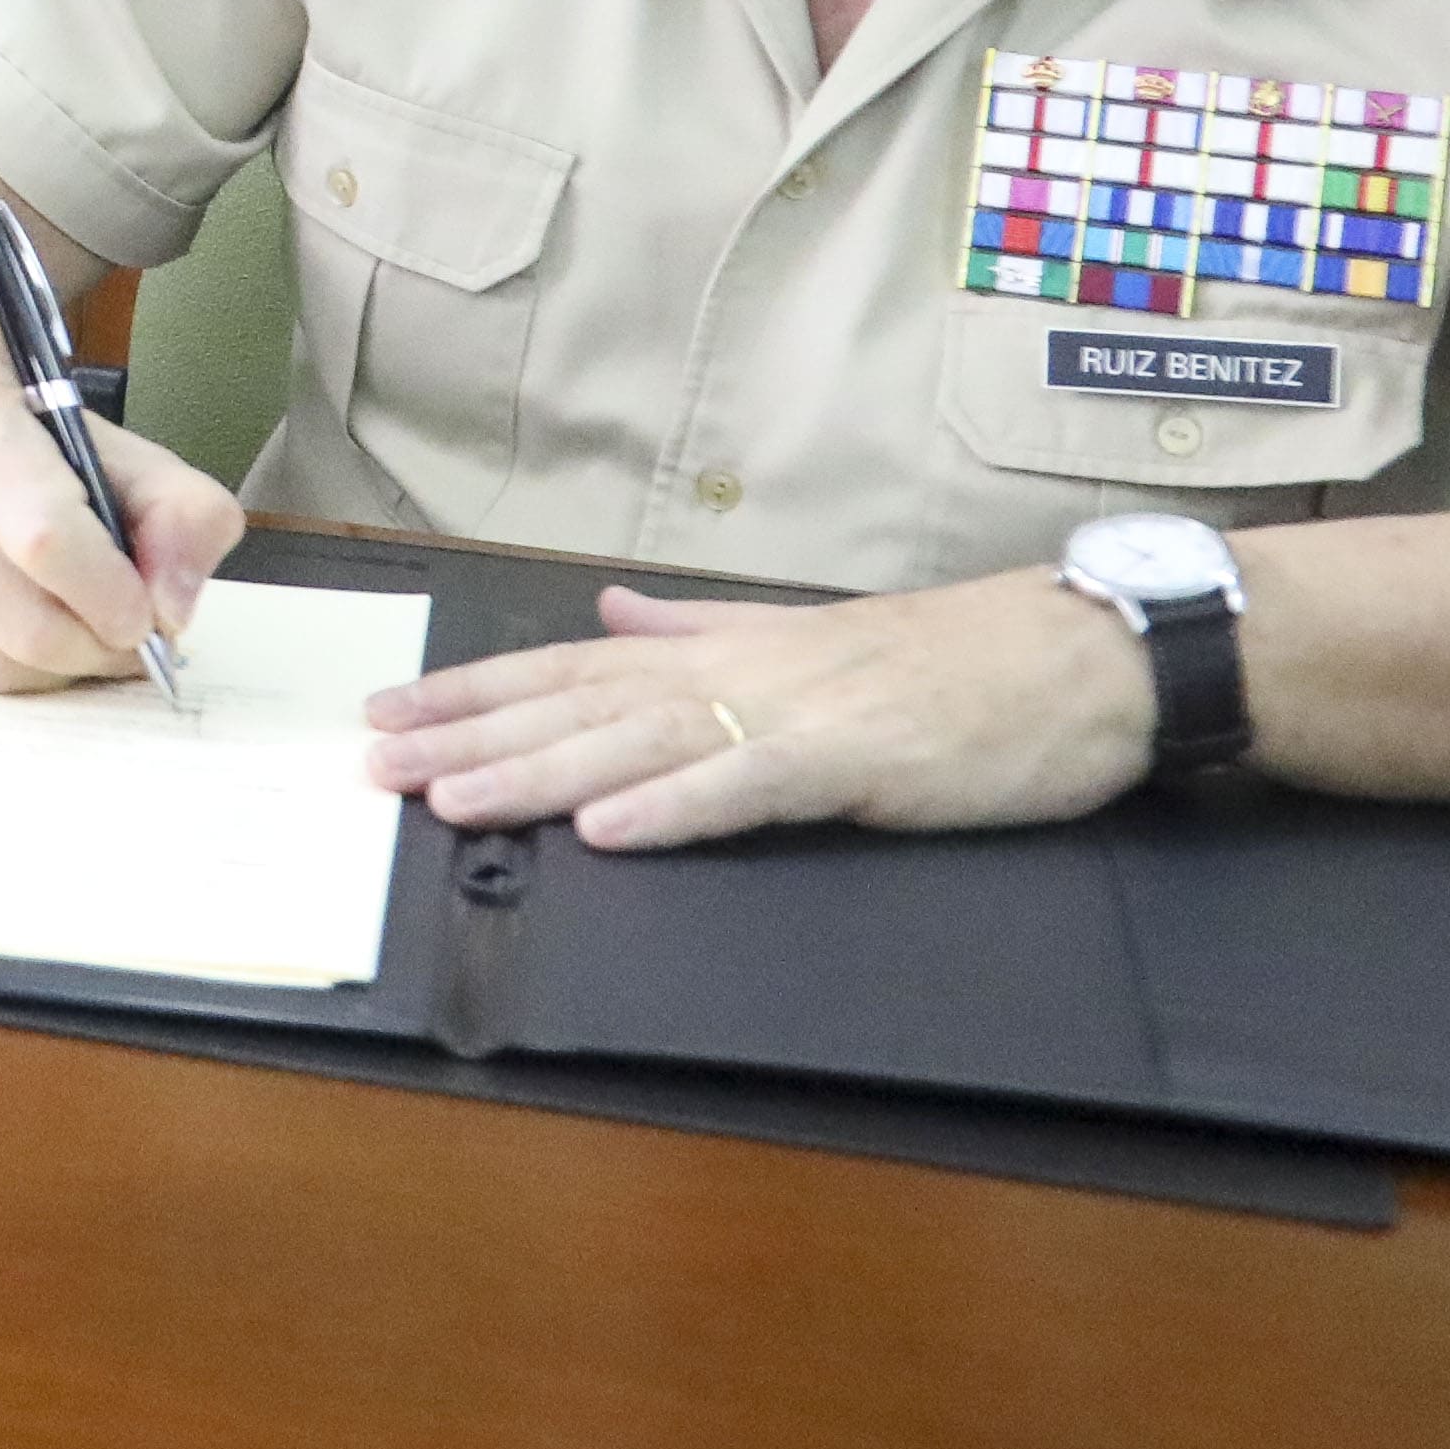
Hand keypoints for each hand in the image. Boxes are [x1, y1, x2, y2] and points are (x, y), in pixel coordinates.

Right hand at [0, 397, 238, 694]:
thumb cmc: (28, 444)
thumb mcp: (123, 451)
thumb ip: (183, 516)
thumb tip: (173, 614)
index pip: (46, 543)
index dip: (109, 596)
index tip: (145, 614)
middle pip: (24, 629)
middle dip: (96, 650)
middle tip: (126, 637)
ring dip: (57, 670)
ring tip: (81, 632)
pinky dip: (5, 663)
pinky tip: (15, 621)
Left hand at [362, 571, 1157, 848]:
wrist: (1078, 657)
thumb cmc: (955, 663)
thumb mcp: (807, 637)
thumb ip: (703, 632)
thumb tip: (613, 617)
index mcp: (725, 649)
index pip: (572, 668)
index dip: (476, 691)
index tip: (390, 712)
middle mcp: (738, 670)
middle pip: (579, 704)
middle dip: (469, 735)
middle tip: (372, 762)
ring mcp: (791, 711)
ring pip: (637, 742)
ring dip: (537, 773)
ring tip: (449, 797)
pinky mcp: (851, 759)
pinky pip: (744, 785)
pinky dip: (671, 808)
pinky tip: (603, 831)